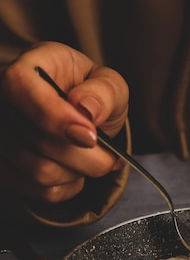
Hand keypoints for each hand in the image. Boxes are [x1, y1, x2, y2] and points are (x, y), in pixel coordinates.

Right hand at [0, 41, 128, 203]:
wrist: (81, 118)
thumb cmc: (91, 97)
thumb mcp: (110, 85)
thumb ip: (105, 92)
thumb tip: (87, 109)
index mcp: (28, 68)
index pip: (20, 86)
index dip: (55, 116)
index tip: (91, 136)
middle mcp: (3, 101)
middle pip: (39, 141)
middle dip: (87, 157)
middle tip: (109, 156)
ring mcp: (1, 137)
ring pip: (39, 172)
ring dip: (77, 173)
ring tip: (90, 160)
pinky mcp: (5, 168)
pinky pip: (38, 191)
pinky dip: (67, 188)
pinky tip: (75, 171)